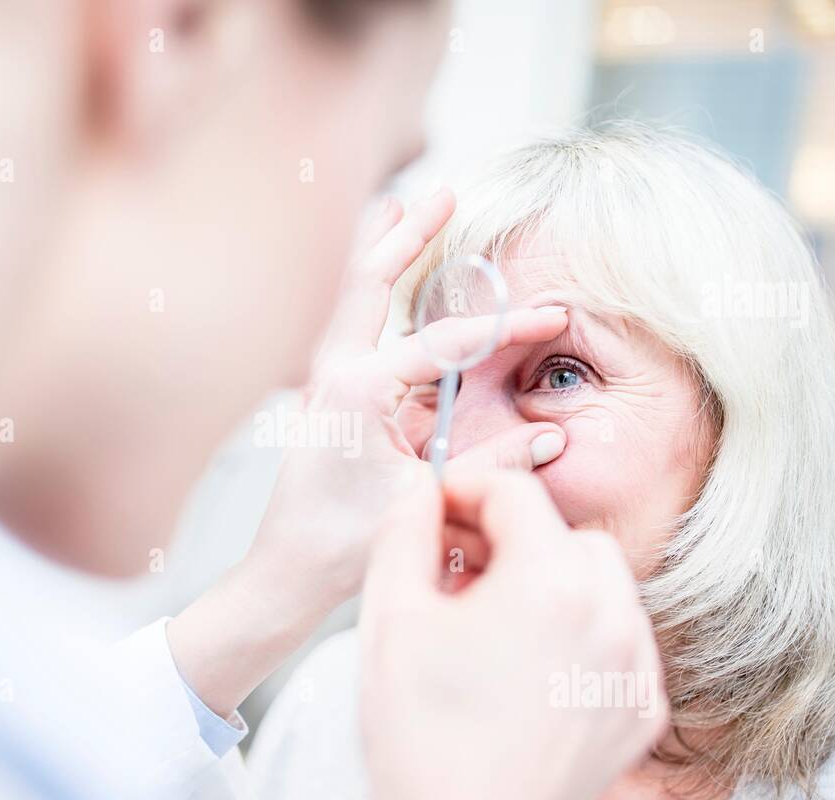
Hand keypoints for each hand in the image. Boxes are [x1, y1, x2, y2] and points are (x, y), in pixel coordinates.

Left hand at [169, 188, 568, 717]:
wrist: (284, 572)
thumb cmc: (341, 545)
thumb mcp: (424, 499)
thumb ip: (490, 464)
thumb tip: (550, 439)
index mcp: (355, 392)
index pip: (444, 346)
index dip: (504, 330)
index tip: (550, 317)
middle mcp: (329, 373)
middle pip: (369, 282)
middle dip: (411, 235)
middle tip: (445, 191)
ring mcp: (318, 380)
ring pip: (350, 295)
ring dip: (378, 250)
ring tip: (400, 205)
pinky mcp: (320, 394)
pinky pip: (345, 324)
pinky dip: (364, 289)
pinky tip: (378, 271)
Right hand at [360, 469, 667, 799]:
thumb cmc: (419, 738)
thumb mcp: (390, 614)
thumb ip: (404, 529)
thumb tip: (419, 486)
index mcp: (550, 585)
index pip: (516, 493)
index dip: (467, 488)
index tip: (438, 508)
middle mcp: (610, 619)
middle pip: (566, 535)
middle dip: (513, 537)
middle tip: (460, 568)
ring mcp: (633, 669)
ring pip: (602, 584)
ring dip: (551, 581)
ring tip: (493, 619)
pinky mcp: (640, 711)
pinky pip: (621, 639)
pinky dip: (582, 633)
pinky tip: (529, 662)